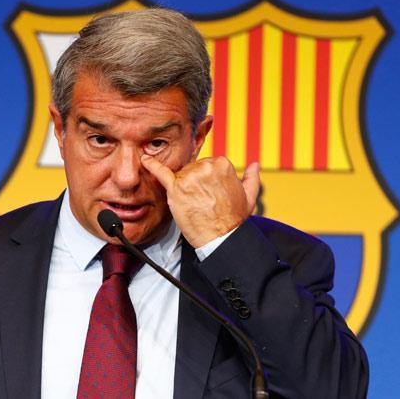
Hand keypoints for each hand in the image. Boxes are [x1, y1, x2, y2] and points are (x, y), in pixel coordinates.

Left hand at [141, 155, 259, 247]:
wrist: (221, 238)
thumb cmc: (234, 219)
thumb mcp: (249, 197)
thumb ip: (252, 178)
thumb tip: (255, 165)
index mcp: (222, 164)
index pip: (207, 165)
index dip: (206, 180)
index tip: (210, 194)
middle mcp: (205, 167)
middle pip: (192, 169)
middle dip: (194, 183)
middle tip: (202, 201)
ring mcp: (189, 177)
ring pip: (181, 176)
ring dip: (183, 188)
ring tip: (194, 204)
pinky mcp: (176, 189)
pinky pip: (161, 173)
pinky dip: (152, 166)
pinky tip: (144, 160)